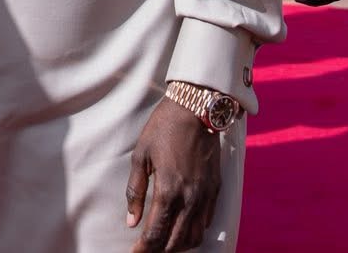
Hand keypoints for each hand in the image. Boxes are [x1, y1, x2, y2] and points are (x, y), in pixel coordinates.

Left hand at [125, 95, 222, 251]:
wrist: (196, 109)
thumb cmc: (163, 128)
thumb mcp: (140, 156)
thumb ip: (135, 191)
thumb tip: (131, 221)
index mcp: (168, 191)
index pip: (156, 233)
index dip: (144, 249)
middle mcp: (190, 198)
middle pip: (176, 241)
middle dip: (160, 251)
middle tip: (146, 250)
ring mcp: (205, 195)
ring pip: (194, 236)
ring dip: (179, 245)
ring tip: (164, 244)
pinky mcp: (215, 189)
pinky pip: (206, 221)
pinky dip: (194, 232)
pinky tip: (183, 229)